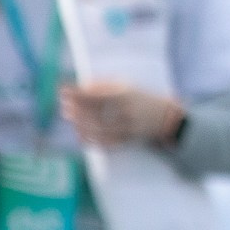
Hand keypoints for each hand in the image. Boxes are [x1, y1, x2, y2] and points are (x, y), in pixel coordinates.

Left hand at [60, 80, 184, 147]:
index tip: (63, 90)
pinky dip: (91, 140)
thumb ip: (103, 86)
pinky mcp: (128, 139)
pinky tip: (81, 135)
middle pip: (94, 113)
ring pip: (98, 129)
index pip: (95, 94)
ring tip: (71, 120)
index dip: (76, 93)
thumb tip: (80, 88)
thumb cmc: (140, 98)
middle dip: (76, 110)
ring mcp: (128, 127)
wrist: (166, 117)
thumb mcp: (125, 86)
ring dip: (81, 125)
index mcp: (125, 95)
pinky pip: (106, 142)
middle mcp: (126, 111)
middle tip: (64, 107)